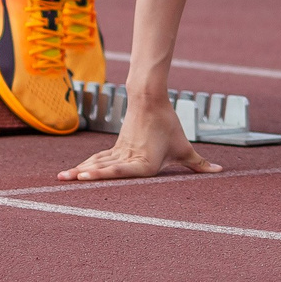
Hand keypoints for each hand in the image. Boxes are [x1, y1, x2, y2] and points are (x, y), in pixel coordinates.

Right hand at [58, 98, 221, 181]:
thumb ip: (199, 164)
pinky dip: (85, 166)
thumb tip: (219, 171)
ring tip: (61, 179)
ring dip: (79, 171)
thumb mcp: (185, 148)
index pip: (121, 171)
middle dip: (84, 176)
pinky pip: (97, 159)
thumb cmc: (169, 125)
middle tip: (66, 182)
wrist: (151, 99)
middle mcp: (128, 160)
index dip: (102, 174)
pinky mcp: (115, 148)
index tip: (85, 177)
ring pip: (96, 163)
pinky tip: (74, 173)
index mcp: (144, 164)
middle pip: (103, 168)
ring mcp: (119, 153)